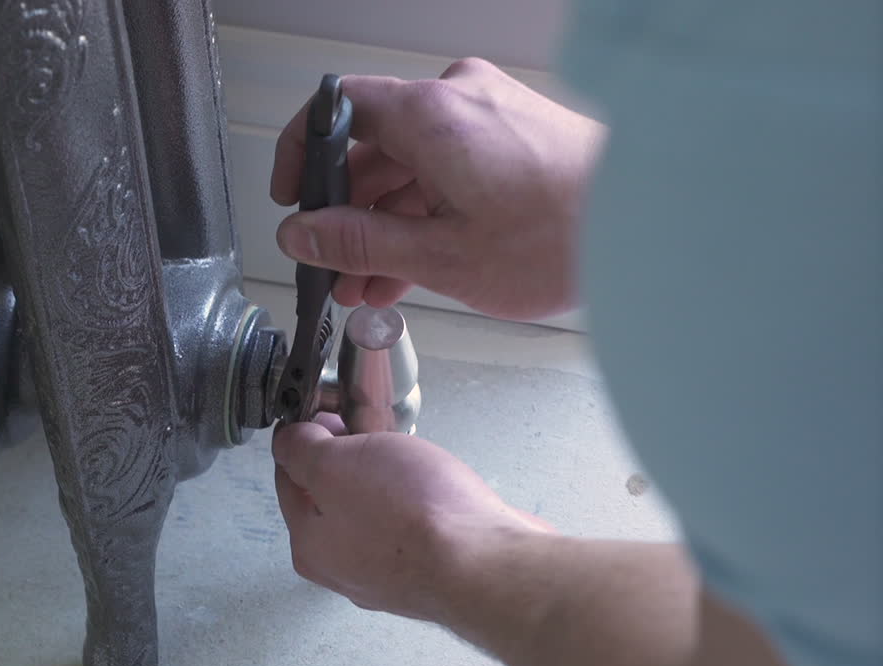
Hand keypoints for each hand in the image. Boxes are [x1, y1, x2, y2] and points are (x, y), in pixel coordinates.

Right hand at [270, 59, 605, 320]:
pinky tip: (411, 267)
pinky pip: (449, 170)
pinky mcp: (515, 138)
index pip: (336, 110)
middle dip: (349, 214)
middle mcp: (459, 100)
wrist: (656, 228)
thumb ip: (358, 242)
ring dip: (387, 224)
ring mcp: (490, 116)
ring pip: (413, 167)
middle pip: (375, 147)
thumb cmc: (565, 237)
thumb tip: (304, 235)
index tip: (292, 198)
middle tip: (332, 264)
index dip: (301, 155)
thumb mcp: (439, 254)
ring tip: (369, 283)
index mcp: (431, 113)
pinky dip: (426, 214)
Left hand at [272, 415, 549, 625]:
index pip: (288, 478)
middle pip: (333, 496)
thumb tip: (289, 441)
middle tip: (371, 431)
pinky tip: (435, 488)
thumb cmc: (411, 517)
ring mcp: (389, 574)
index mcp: (310, 545)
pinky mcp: (430, 571)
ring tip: (408, 456)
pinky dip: (418, 501)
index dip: (304, 438)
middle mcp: (344, 568)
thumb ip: (301, 449)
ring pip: (373, 508)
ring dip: (385, 477)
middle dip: (349, 457)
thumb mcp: (335, 463)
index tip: (325, 414)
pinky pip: (411, 524)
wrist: (486, 564)